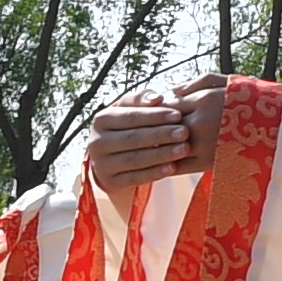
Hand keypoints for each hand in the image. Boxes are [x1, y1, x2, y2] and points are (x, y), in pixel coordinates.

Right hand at [80, 89, 220, 189]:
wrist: (111, 157)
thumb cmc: (127, 126)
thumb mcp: (129, 109)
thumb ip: (141, 99)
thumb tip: (158, 98)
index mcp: (101, 120)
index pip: (130, 117)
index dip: (155, 116)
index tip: (178, 115)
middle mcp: (97, 142)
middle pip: (133, 138)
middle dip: (161, 135)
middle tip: (184, 132)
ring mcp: (101, 164)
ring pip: (135, 159)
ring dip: (162, 155)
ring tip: (183, 149)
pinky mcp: (110, 182)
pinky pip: (135, 178)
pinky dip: (155, 173)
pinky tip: (172, 168)